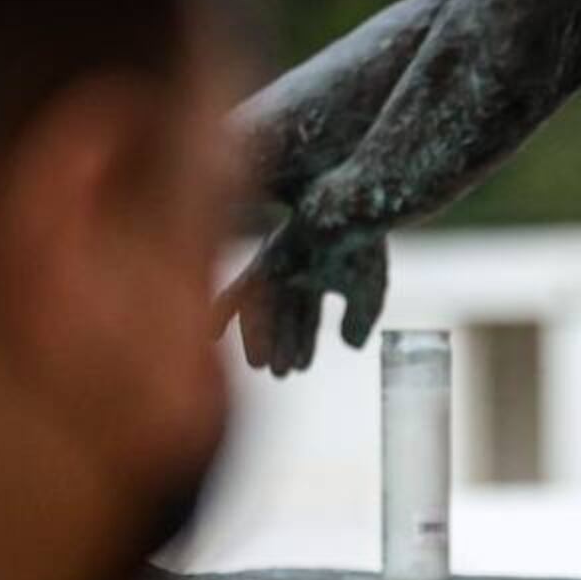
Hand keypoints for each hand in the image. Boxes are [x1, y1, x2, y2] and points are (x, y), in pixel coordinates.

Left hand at [219, 197, 389, 375]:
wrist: (350, 208)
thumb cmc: (362, 243)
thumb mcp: (368, 290)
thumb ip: (360, 317)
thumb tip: (352, 345)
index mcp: (321, 274)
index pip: (309, 317)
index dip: (304, 343)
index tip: (299, 367)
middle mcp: (295, 268)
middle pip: (283, 314)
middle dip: (280, 343)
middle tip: (274, 372)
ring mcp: (278, 262)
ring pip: (263, 306)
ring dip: (259, 336)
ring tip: (258, 365)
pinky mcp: (265, 259)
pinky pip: (241, 290)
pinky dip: (227, 313)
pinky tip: (212, 335)